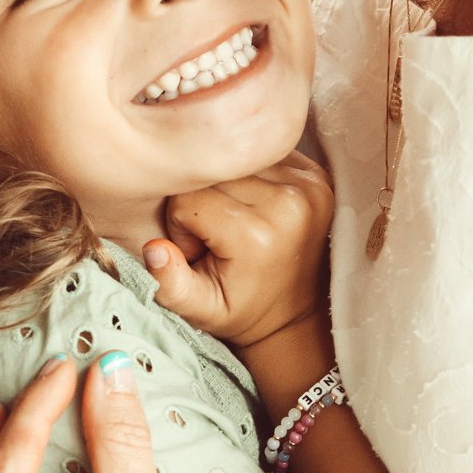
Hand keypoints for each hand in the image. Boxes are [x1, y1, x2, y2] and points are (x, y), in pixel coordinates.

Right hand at [142, 154, 333, 349]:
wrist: (294, 314)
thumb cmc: (240, 309)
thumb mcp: (199, 309)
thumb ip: (170, 285)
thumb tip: (154, 247)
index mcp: (257, 237)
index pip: (188, 199)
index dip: (181, 225)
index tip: (199, 250)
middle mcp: (289, 204)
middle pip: (213, 175)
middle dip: (202, 202)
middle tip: (216, 237)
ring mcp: (308, 187)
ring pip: (235, 162)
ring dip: (226, 188)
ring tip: (235, 223)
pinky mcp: (317, 176)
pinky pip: (261, 157)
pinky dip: (250, 178)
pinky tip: (254, 207)